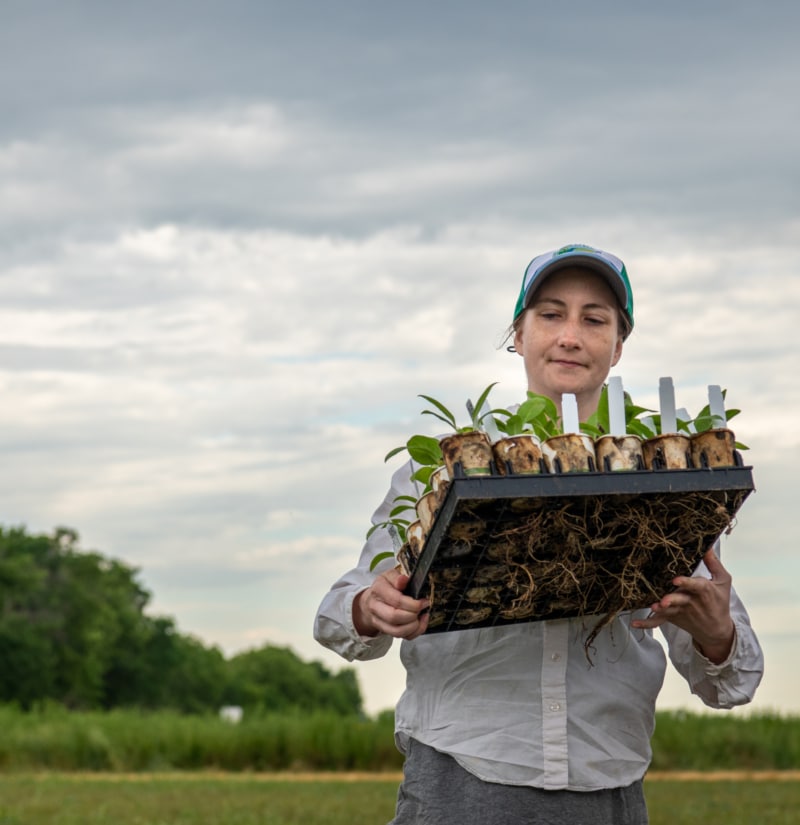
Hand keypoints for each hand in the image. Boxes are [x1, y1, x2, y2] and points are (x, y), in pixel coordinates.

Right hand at [353, 567, 429, 639]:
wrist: (372, 599)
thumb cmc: (384, 586)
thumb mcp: (389, 575)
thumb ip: (397, 577)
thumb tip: (403, 580)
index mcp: (378, 590)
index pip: (396, 600)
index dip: (413, 603)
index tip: (423, 601)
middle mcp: (376, 607)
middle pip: (394, 617)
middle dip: (413, 615)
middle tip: (422, 608)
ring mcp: (379, 621)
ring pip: (397, 631)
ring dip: (414, 626)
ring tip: (420, 616)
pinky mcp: (385, 631)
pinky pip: (401, 637)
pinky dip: (414, 632)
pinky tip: (419, 623)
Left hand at [632, 548, 734, 663]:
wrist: (717, 630)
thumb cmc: (719, 601)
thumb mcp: (722, 581)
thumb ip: (714, 563)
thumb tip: (707, 545)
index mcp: (703, 590)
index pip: (694, 586)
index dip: (686, 583)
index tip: (676, 580)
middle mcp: (690, 601)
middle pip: (679, 599)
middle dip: (671, 599)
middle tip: (663, 600)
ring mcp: (680, 611)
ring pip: (669, 610)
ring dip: (660, 610)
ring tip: (653, 607)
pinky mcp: (673, 617)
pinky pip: (658, 621)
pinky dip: (647, 623)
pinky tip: (635, 623)